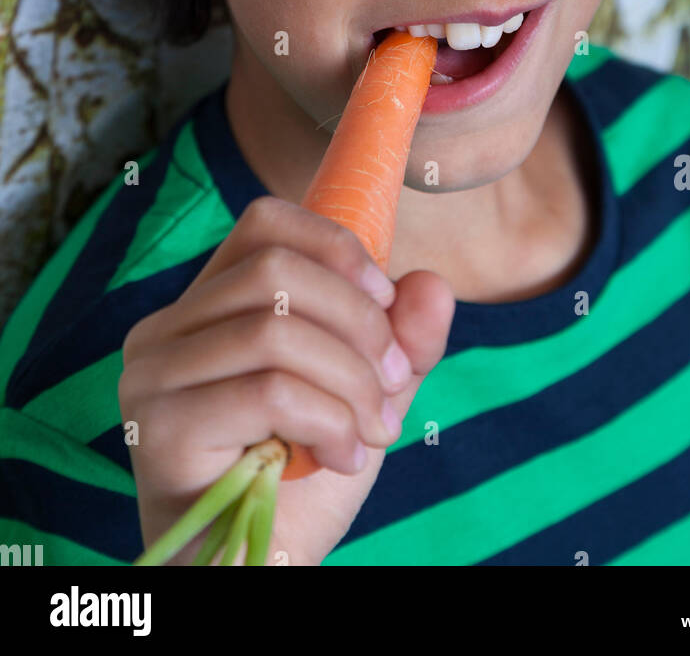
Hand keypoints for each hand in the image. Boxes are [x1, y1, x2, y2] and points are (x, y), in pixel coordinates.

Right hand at [118, 196, 454, 564]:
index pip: (266, 223)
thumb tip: (433, 284)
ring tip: (377, 428)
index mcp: (207, 305)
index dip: (337, 247)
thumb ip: (403, 340)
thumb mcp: (366, 394)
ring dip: (351, 381)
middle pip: (275, 270)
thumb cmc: (303, 480)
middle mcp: (164, 329)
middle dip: (359, 323)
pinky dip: (329, 421)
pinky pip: (268, 391)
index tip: (387, 300)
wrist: (260, 570)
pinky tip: (344, 458)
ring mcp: (152, 376)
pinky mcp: (160, 427)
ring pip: (275, 331)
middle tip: (395, 383)